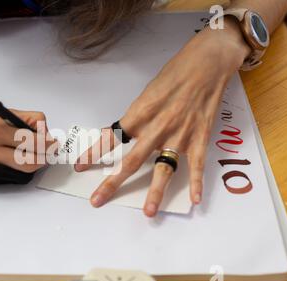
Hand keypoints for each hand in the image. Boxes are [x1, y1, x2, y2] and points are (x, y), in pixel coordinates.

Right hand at [0, 107, 55, 172]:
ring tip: (43, 154)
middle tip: (52, 150)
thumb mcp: (1, 111)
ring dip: (37, 162)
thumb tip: (46, 132)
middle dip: (45, 155)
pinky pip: (13, 173)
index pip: (28, 140)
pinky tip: (28, 158)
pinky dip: (24, 166)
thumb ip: (26, 119)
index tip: (54, 141)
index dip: (46, 142)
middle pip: (27, 159)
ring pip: (22, 169)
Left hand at [75, 21, 250, 216]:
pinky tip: (195, 200)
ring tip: (148, 212)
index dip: (94, 153)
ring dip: (155, 192)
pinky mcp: (200, 137)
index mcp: (140, 113)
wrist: (207, 61)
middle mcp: (157, 127)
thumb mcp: (147, 93)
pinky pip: (196, 164)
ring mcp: (179, 134)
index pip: (111, 137)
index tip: (80, 167)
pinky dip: (197, 182)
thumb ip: (137, 117)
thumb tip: (125, 134)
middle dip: (112, 182)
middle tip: (97, 200)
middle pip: (131, 160)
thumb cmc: (174, 74)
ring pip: (164, 168)